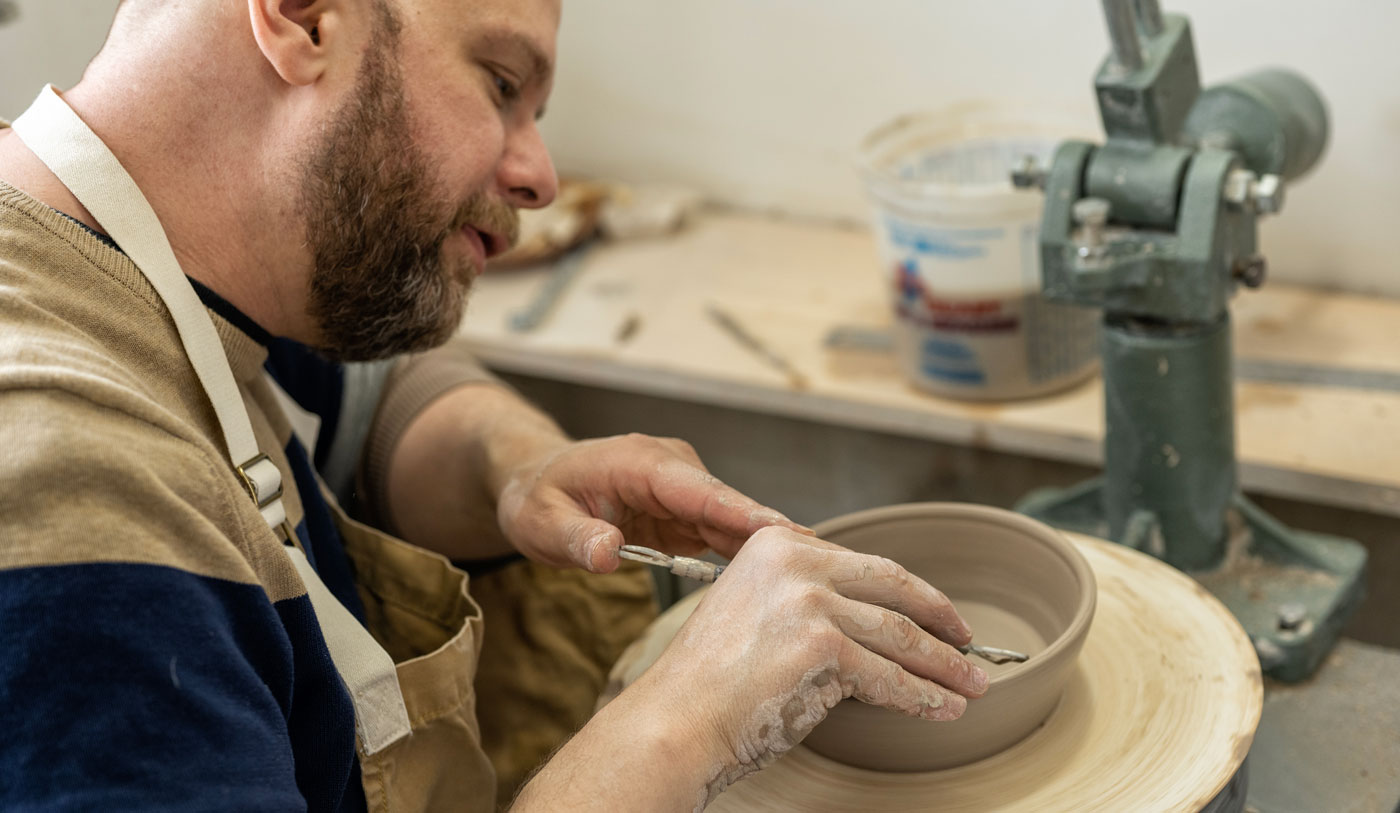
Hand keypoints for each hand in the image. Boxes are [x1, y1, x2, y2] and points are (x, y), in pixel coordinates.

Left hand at [496, 432, 811, 571]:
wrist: (531, 478)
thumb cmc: (534, 494)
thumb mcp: (538, 521)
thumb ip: (572, 538)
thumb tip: (609, 555)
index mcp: (644, 463)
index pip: (704, 492)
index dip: (748, 515)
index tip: (792, 534)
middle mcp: (673, 470)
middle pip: (732, 509)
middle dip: (775, 538)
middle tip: (825, 569)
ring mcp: (682, 490)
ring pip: (732, 524)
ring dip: (765, 554)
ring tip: (813, 583)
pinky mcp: (684, 511)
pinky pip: (721, 535)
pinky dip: (744, 559)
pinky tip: (776, 587)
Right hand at [631, 526, 985, 804]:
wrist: (679, 720)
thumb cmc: (710, 681)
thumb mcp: (755, 610)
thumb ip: (804, 598)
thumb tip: (872, 621)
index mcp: (777, 544)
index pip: (862, 564)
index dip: (906, 591)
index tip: (931, 611)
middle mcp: (795, 563)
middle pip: (893, 587)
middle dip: (940, 618)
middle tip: (966, 642)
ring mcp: (811, 602)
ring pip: (900, 635)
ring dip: (943, 665)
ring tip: (969, 684)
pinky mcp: (825, 648)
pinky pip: (889, 678)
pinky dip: (922, 697)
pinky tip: (941, 708)